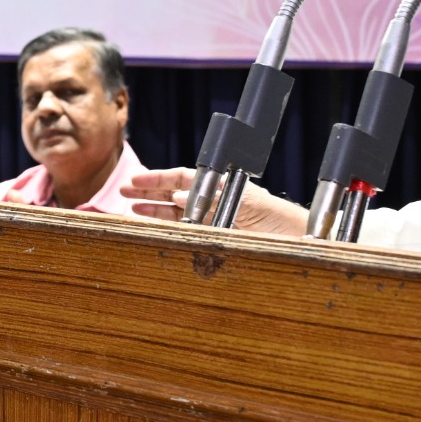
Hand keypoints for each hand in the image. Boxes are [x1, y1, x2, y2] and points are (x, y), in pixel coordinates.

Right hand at [119, 167, 307, 236]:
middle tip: (122, 193)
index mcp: (220, 188)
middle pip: (174, 195)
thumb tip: (178, 198)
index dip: (157, 180)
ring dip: (154, 212)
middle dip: (148, 194)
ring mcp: (213, 223)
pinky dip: (169, 231)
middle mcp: (214, 204)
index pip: (182, 179)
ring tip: (132, 210)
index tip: (134, 181)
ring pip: (176, 215)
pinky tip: (153, 229)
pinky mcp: (215, 242)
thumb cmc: (278, 217)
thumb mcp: (245, 202)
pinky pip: (186, 234)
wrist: (297, 241)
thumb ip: (211, 200)